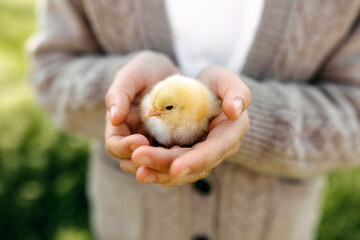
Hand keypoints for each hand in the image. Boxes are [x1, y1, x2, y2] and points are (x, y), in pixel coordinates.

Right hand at [105, 51, 178, 173]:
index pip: (114, 146)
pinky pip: (174, 159)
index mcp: (119, 127)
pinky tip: (192, 155)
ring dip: (164, 167)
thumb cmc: (146, 69)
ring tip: (179, 158)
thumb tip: (114, 119)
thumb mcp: (132, 74)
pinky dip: (179, 160)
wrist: (169, 72)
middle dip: (145, 163)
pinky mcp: (172, 145)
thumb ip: (119, 93)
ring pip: (154, 166)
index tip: (140, 140)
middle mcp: (134, 140)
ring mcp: (154, 144)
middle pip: (133, 163)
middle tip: (162, 157)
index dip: (124, 148)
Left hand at [131, 66, 250, 185]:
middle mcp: (217, 150)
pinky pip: (170, 167)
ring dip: (157, 172)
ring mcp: (200, 155)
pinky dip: (155, 168)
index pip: (214, 151)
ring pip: (180, 172)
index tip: (176, 169)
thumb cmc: (214, 82)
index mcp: (231, 133)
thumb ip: (236, 91)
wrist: (202, 91)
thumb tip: (235, 112)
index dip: (196, 161)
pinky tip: (138, 166)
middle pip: (192, 165)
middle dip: (166, 165)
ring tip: (137, 170)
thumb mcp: (224, 79)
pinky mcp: (185, 156)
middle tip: (139, 157)